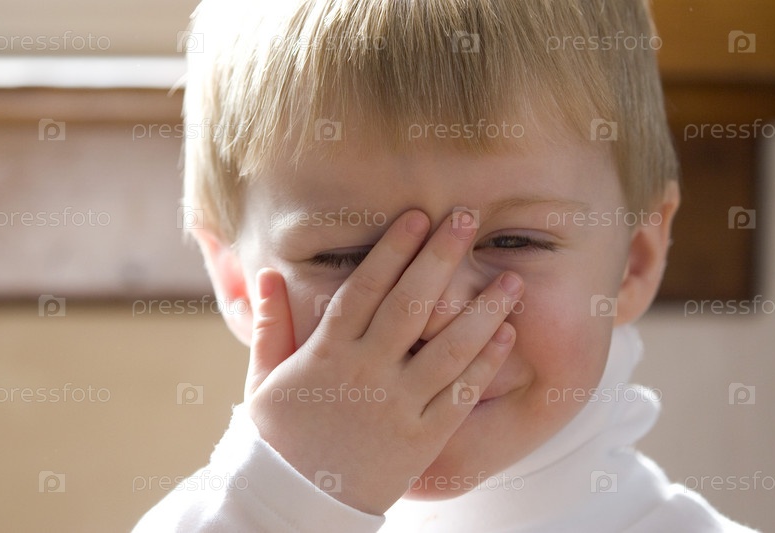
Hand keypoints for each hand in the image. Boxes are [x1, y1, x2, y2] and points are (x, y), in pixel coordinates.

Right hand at [244, 210, 522, 514]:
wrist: (293, 506)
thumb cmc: (277, 438)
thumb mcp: (263, 379)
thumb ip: (270, 326)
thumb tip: (267, 275)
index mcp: (327, 354)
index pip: (365, 288)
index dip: (392, 249)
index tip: (417, 217)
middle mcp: (366, 372)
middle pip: (411, 304)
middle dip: (440, 257)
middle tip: (466, 219)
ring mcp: (397, 406)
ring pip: (448, 348)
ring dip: (483, 310)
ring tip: (511, 280)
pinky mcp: (421, 439)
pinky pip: (460, 396)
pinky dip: (485, 364)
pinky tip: (506, 335)